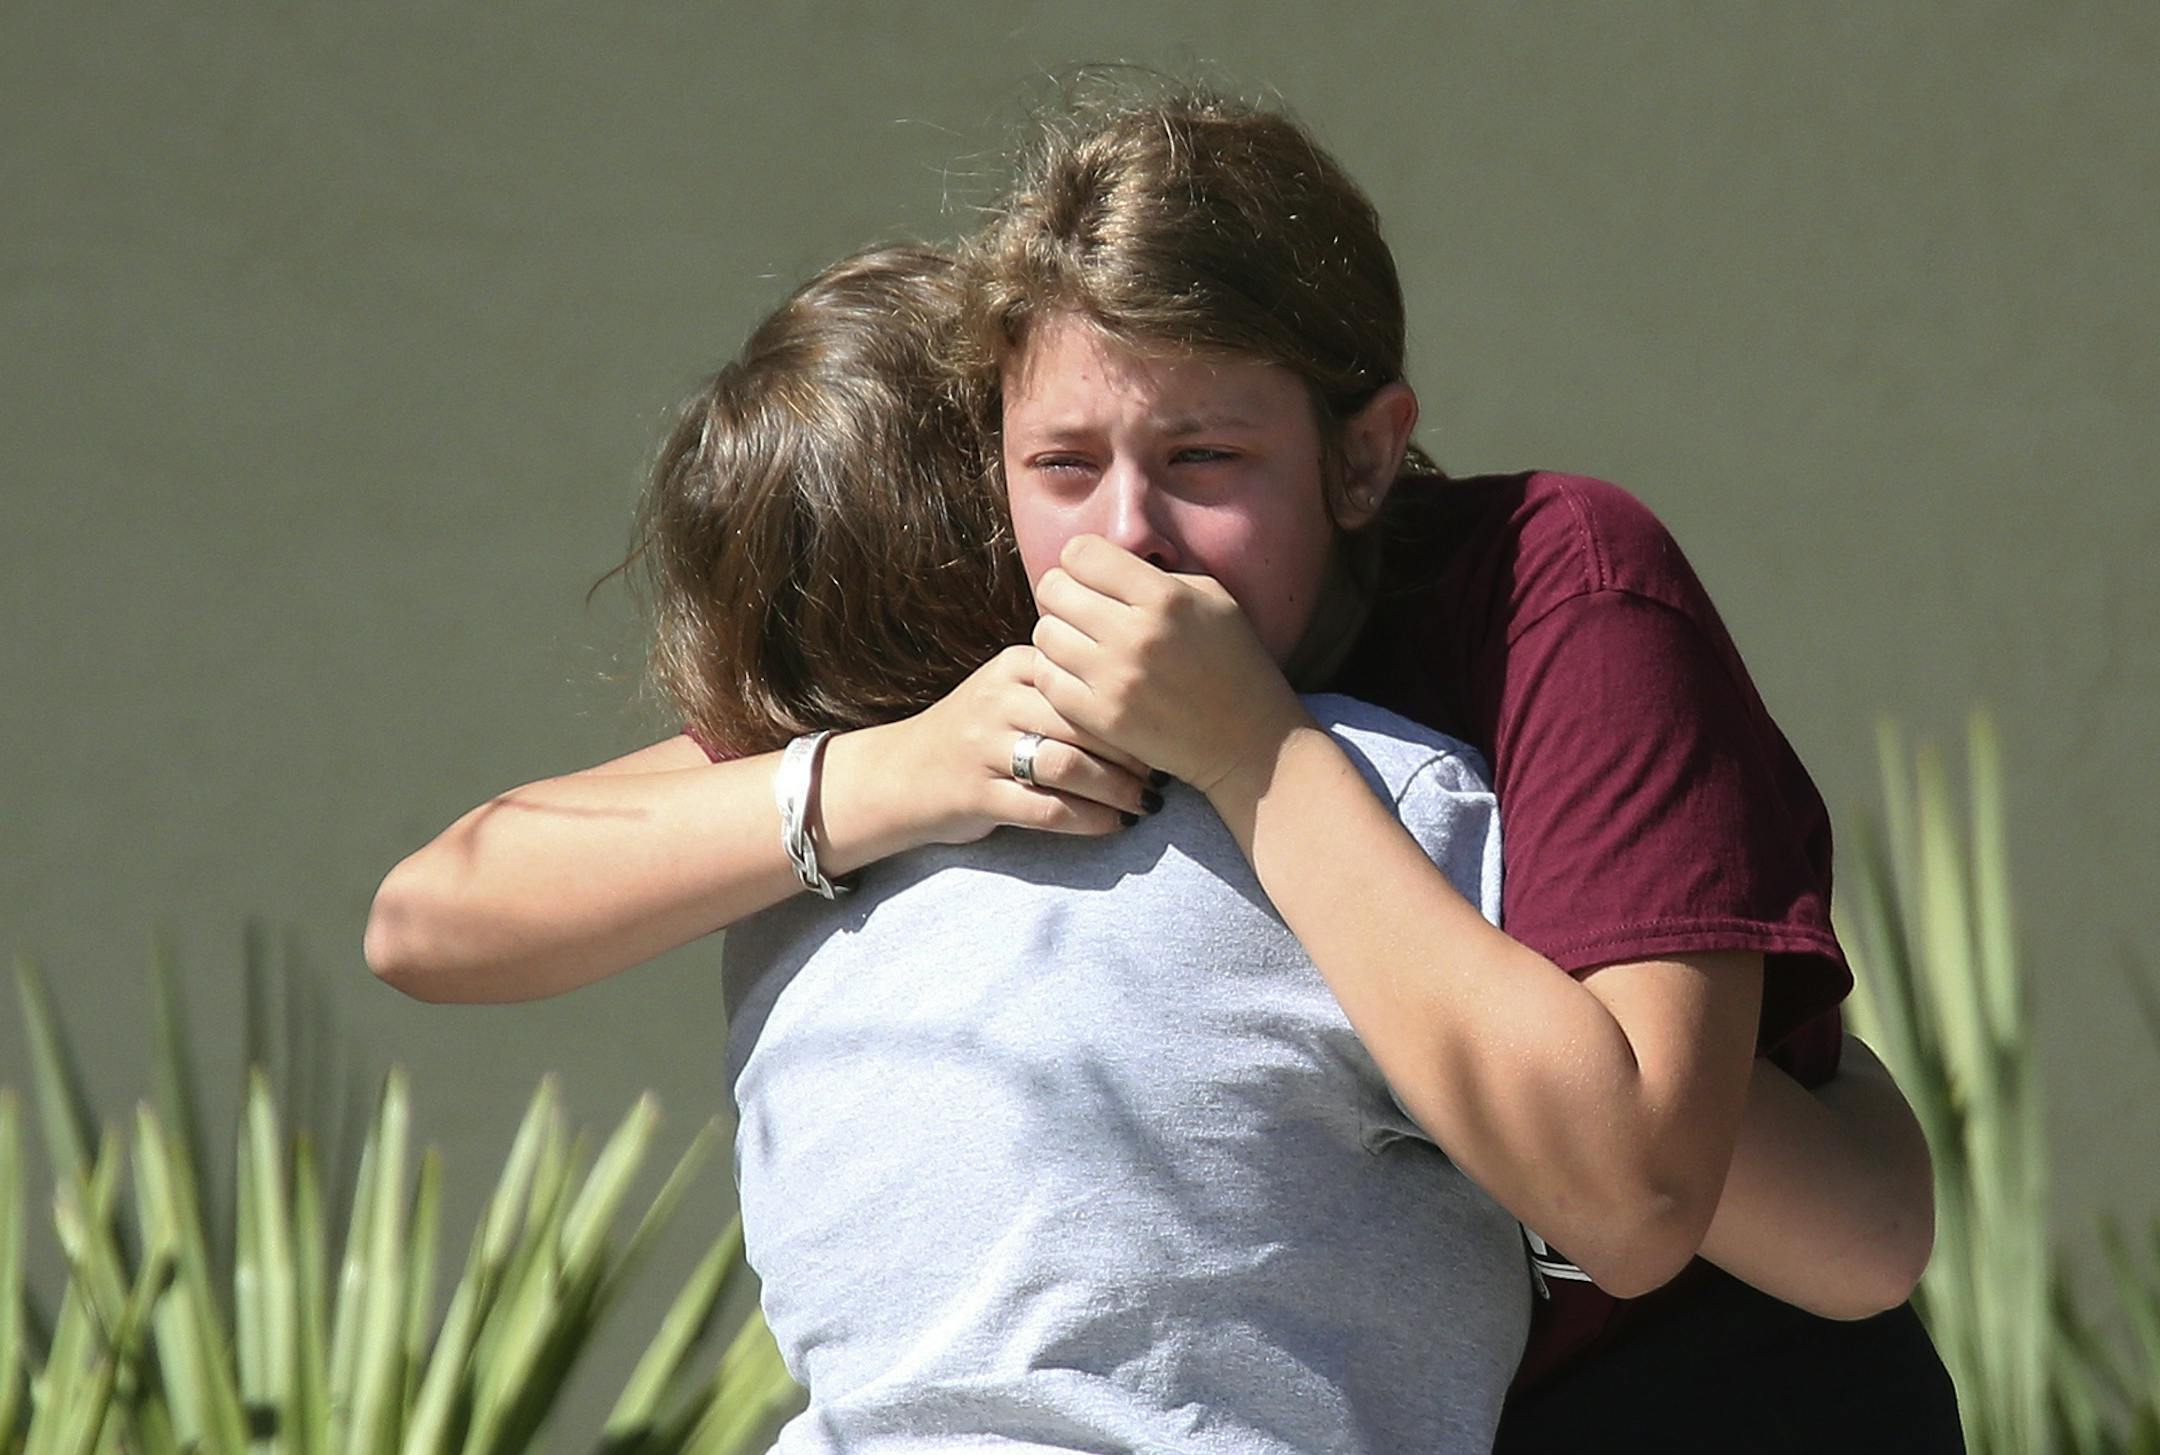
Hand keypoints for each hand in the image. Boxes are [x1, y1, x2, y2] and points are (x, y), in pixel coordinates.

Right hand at [881, 644, 1158, 845]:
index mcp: (1014, 666)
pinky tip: (1115, 824)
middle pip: (1084, 722)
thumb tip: (1142, 690)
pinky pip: (1047, 809)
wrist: (899, 776)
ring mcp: (985, 749)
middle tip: (1166, 770)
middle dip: (1133, 750)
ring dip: (1117, 788)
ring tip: (1146, 801)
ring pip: (1069, 765)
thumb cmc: (973, 734)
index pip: (1087, 677)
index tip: (1165, 726)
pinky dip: (1089, 819)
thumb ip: (1060, 683)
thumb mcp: (1008, 690)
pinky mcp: (978, 796)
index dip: (1134, 704)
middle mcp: (999, 701)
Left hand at [1029, 535, 1312, 797]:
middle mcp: (1138, 634)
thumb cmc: (1233, 661)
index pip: (1080, 553)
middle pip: (1053, 589)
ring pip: (1044, 633)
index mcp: (1166, 597)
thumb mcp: (1214, 599)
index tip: (1094, 578)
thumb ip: (1157, 574)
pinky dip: (1055, 672)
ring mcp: (1117, 679)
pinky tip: (1077, 675)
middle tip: (1081, 611)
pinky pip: (1046, 679)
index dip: (1081, 561)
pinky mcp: (1103, 718)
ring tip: (1081, 644)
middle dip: (1063, 594)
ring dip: (1057, 634)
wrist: (1250, 741)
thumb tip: (1102, 562)